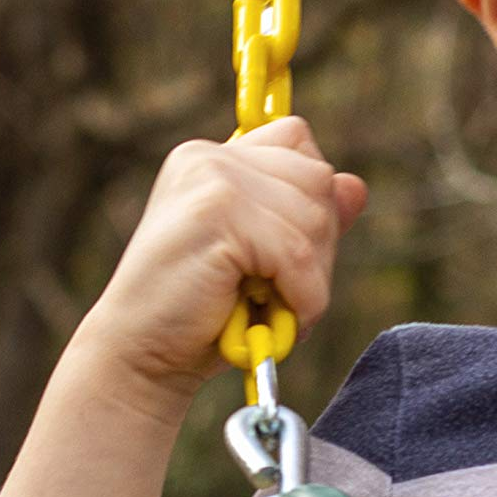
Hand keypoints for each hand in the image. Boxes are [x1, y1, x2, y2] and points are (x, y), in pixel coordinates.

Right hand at [80, 118, 368, 405]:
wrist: (141, 355)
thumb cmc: (201, 314)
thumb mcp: (264, 261)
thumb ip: (304, 219)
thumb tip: (355, 186)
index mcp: (213, 157)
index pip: (299, 141)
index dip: (312, 199)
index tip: (286, 252)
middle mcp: (208, 156)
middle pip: (317, 179)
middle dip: (317, 246)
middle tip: (280, 289)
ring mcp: (211, 178)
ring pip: (314, 218)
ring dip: (311, 278)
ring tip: (272, 306)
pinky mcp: (216, 212)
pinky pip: (298, 253)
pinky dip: (302, 297)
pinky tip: (272, 317)